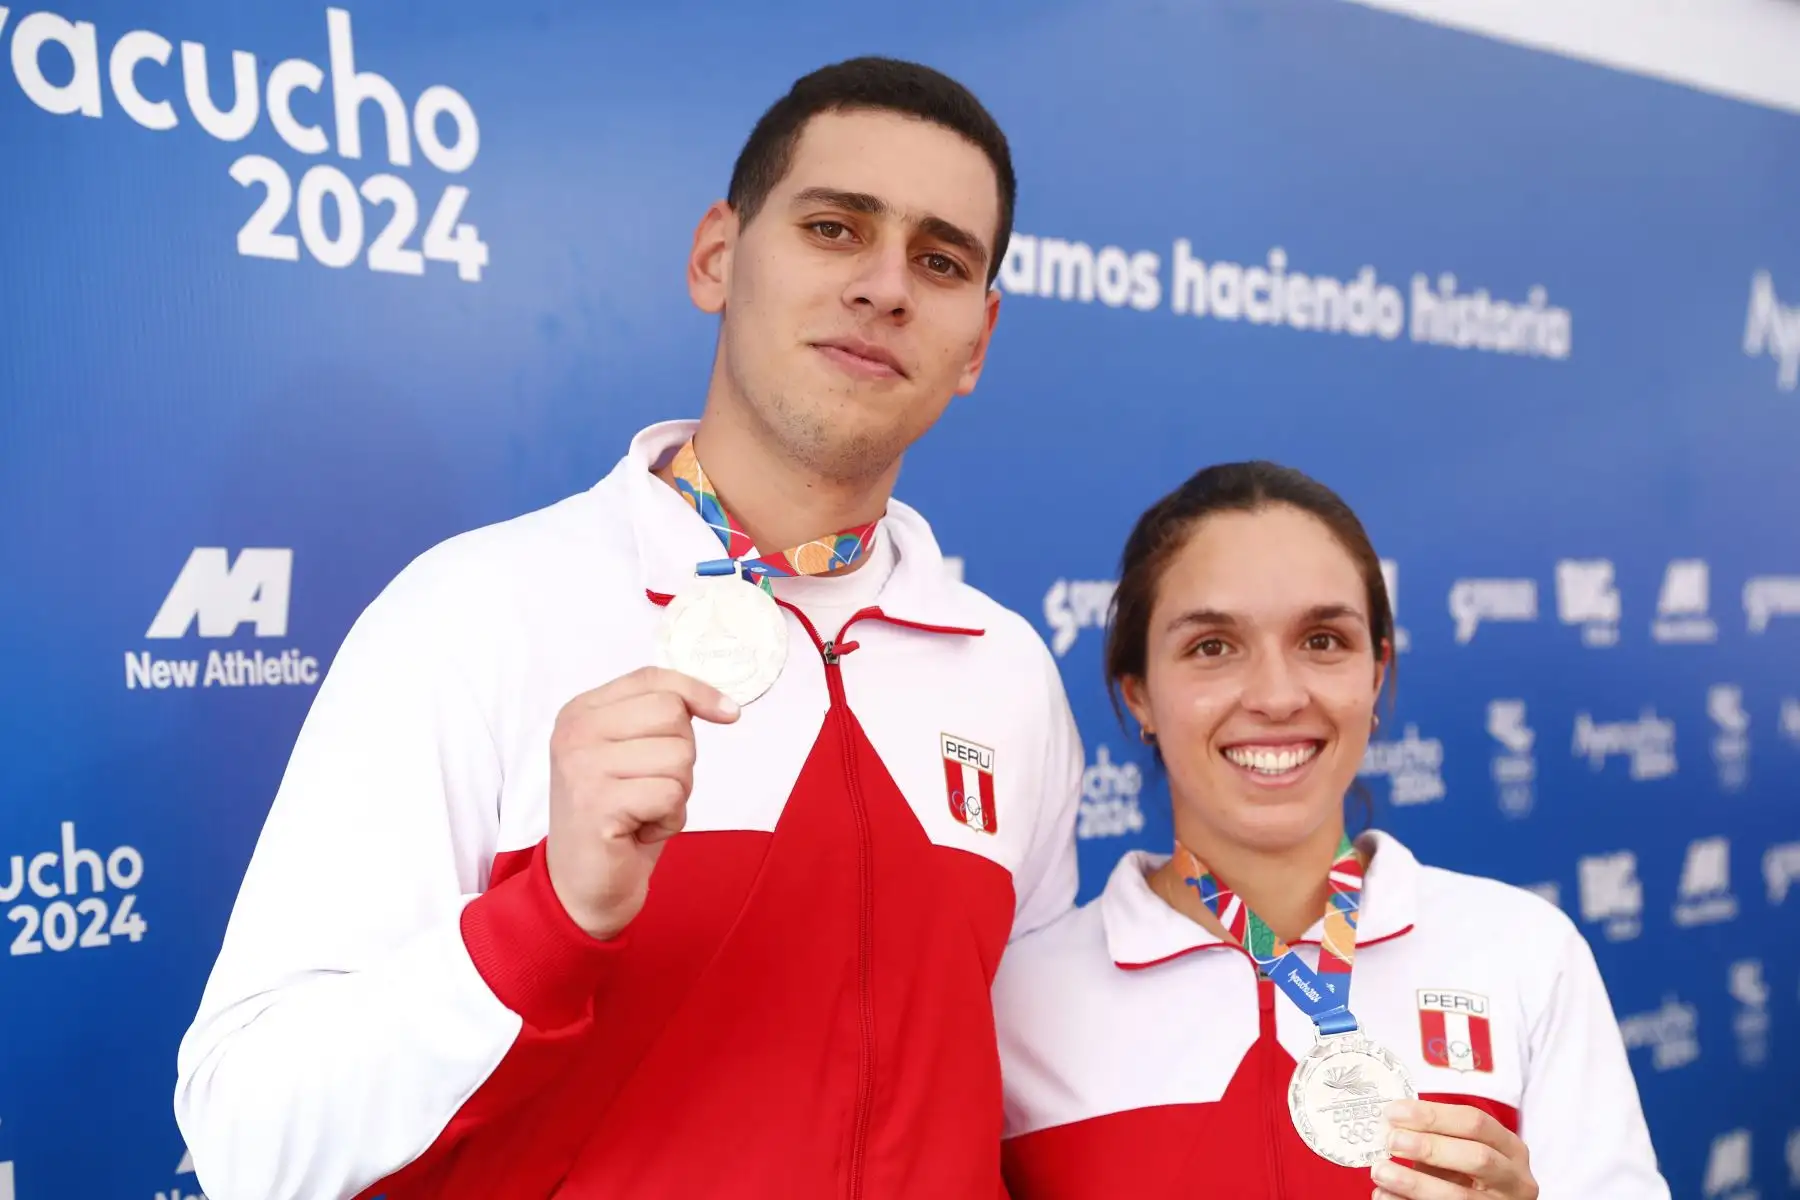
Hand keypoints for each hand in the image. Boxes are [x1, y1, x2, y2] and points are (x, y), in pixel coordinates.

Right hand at [545, 667, 739, 939]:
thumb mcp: (634, 756)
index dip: (698, 692)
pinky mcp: (597, 802)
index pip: (653, 679)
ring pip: (678, 756)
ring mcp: (582, 765)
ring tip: (641, 811)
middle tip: (649, 788)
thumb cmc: (618, 820)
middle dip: (681, 757)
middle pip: (672, 715)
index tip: (729, 713)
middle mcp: (575, 732)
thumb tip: (725, 705)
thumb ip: (659, 721)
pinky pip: (671, 795)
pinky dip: (669, 820)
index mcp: (581, 712)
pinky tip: (639, 831)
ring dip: (675, 794)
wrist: (582, 888)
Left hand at [1371, 1100, 1538, 1198]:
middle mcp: (1513, 1179)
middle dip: (1430, 1147)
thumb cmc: (1466, 1174)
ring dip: (1414, 1183)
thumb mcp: (1459, 1148)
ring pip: (1459, 1197)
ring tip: (1381, 1172)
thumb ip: (1433, 1135)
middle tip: (1392, 1141)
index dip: (1432, 1115)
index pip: (1475, 1122)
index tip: (1394, 1112)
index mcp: (1509, 1147)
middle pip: (1477, 1157)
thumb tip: (1388, 1124)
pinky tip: (1385, 1195)